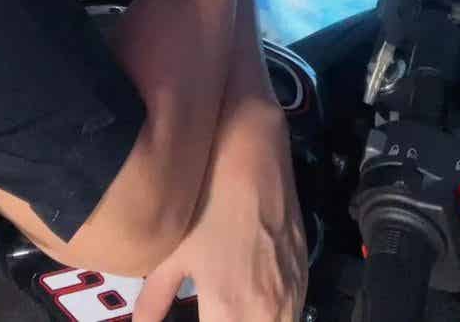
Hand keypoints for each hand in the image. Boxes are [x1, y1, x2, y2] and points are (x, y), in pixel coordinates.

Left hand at [132, 102, 309, 321]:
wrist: (251, 154)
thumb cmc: (205, 199)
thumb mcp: (171, 251)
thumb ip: (155, 300)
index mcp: (232, 312)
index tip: (192, 319)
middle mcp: (269, 312)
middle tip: (208, 314)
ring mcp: (293, 293)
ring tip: (224, 312)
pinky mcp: (304, 273)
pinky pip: (289, 313)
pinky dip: (268, 317)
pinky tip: (249, 304)